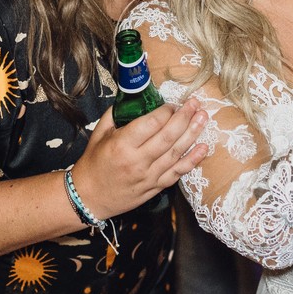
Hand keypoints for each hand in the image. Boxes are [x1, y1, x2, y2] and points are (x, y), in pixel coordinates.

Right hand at [71, 99, 208, 219]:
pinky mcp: (155, 187)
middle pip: (167, 137)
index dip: (166, 111)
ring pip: (176, 153)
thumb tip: (133, 96)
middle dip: (184, 118)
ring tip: (203, 118)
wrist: (89, 197)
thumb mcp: (99, 134)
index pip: (151, 124)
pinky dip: (192, 160)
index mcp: (122, 145)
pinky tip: (203, 148)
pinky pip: (177, 173)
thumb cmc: (93, 163)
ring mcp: (148, 176)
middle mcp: (137, 161)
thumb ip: (116, 113)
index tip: (172, 103)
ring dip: (192, 134)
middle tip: (195, 104)